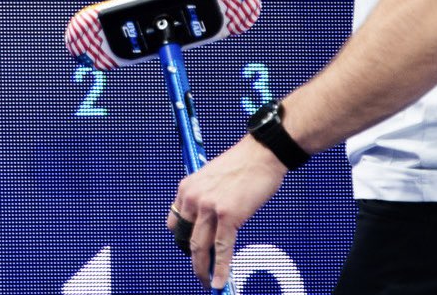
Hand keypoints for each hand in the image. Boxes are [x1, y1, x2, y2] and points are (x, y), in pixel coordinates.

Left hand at [166, 135, 286, 288]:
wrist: (261, 154)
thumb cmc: (240, 166)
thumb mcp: (210, 178)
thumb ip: (203, 199)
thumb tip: (205, 226)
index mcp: (187, 187)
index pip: (175, 223)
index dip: (183, 242)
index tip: (192, 254)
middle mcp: (193, 197)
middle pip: (187, 240)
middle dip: (195, 262)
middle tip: (201, 275)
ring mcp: (209, 206)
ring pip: (201, 248)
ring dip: (204, 270)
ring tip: (208, 283)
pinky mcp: (228, 215)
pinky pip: (222, 248)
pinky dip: (221, 269)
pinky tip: (221, 282)